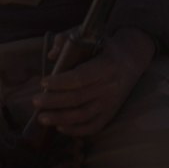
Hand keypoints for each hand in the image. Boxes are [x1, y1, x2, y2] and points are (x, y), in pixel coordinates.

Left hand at [34, 28, 155, 137]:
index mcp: (106, 65)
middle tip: (35, 101)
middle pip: (78, 98)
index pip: (80, 77)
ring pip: (83, 115)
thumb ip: (68, 41)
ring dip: (60, 118)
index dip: (60, 82)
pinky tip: (60, 127)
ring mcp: (111, 102)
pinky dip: (76, 130)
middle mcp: (109, 86)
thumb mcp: (90, 36)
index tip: (43, 82)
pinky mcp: (111, 113)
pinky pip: (93, 127)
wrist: (133, 59)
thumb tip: (51, 55)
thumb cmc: (105, 46)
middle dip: (54, 101)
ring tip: (41, 118)